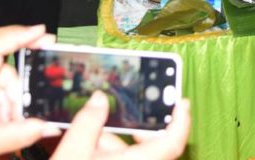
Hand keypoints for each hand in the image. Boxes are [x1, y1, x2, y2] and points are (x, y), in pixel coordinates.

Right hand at [52, 91, 189, 159]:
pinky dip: (111, 158)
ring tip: (86, 139)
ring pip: (133, 159)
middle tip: (119, 117)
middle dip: (132, 132)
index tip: (181, 103)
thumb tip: (98, 100)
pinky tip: (87, 153)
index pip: (173, 143)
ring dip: (113, 147)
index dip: (181, 120)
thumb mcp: (73, 152)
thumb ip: (87, 122)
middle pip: (151, 149)